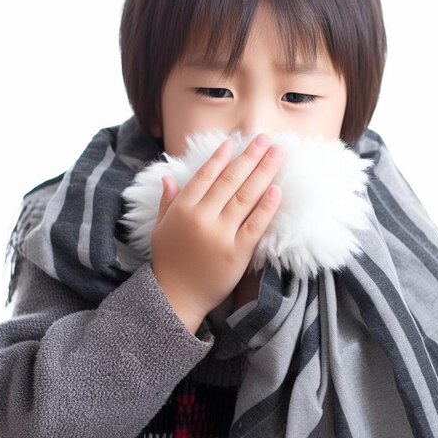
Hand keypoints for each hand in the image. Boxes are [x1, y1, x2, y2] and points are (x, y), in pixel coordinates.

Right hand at [150, 134, 283, 330]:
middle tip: (265, 139)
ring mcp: (221, 234)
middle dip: (250, 157)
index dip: (220, 158)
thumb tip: (168, 177)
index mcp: (183, 209)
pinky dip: (266, 206)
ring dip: (263, 172)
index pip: (205, 176)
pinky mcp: (238, 252)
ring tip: (276, 154)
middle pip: (230, 181)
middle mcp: (202, 218)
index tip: (234, 142)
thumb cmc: (168, 262)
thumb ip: (167, 202)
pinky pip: (255, 225)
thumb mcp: (161, 228)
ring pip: (246, 197)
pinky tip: (276, 190)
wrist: (176, 298)